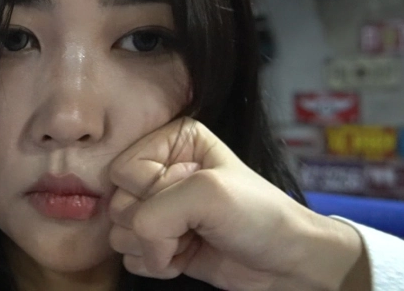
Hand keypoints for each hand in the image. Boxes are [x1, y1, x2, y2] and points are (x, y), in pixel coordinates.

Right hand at [107, 117, 369, 290]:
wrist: (286, 260)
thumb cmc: (258, 215)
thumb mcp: (207, 194)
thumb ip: (156, 212)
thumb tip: (137, 241)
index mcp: (169, 141)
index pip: (123, 171)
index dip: (153, 190)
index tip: (191, 192)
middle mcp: (158, 170)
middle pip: (116, 203)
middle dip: (154, 222)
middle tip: (194, 221)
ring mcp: (157, 208)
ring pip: (118, 232)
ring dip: (156, 246)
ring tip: (193, 237)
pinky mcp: (158, 242)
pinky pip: (129, 256)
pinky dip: (157, 262)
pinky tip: (187, 254)